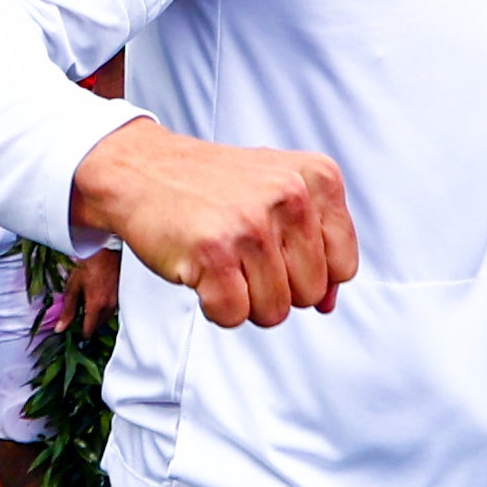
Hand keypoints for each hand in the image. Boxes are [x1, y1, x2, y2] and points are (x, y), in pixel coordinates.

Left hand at [56, 247, 120, 334]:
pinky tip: (100, 295)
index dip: (81, 332)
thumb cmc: (89, 264)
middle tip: (81, 314)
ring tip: (90, 303)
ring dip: (99, 315)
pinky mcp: (124, 294)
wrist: (108, 248)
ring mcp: (119, 300)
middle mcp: (110, 306)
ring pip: (108, 317)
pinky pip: (114, 307)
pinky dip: (106, 307)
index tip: (76, 330)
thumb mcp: (73, 287)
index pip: (89, 329)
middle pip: (99, 325)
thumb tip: (60, 328)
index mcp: (96, 305)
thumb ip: (68, 310)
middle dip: (90, 323)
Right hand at [71, 119, 357, 327]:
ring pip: (274, 311)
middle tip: (242, 254)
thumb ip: (315, 246)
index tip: (277, 250)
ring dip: (244, 299)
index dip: (309, 272)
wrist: (143, 170)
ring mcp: (252, 225)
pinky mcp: (213, 252)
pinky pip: (233, 316)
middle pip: (309, 293)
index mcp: (318, 178)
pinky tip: (201, 271)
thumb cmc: (214, 187)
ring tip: (223, 260)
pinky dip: (215, 306)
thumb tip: (328, 304)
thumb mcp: (279, 194)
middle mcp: (292, 196)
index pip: (343, 266)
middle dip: (276, 288)